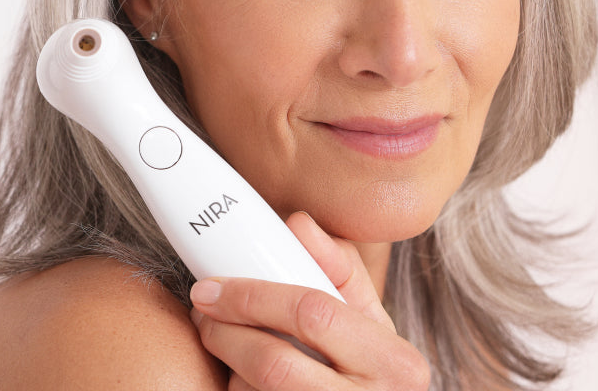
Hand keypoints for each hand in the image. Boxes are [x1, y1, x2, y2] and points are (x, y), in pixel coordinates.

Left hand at [188, 212, 430, 390]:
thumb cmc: (372, 370)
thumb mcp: (369, 322)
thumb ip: (339, 269)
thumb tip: (298, 223)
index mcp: (393, 362)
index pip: (312, 314)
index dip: (253, 297)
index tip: (213, 287)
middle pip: (274, 364)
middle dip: (227, 335)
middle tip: (204, 316)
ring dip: (230, 368)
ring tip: (224, 347)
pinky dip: (238, 389)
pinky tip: (241, 377)